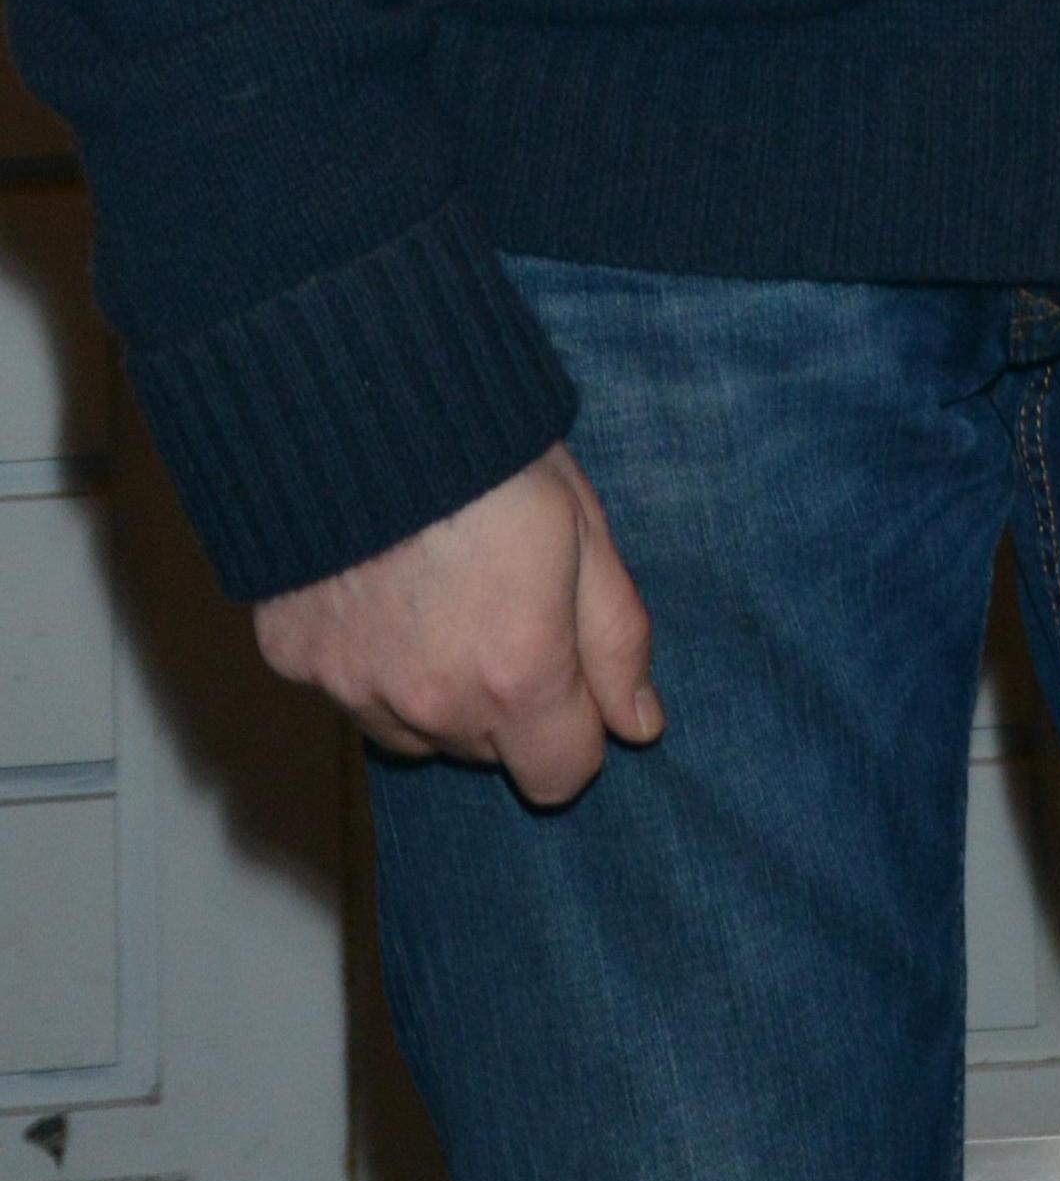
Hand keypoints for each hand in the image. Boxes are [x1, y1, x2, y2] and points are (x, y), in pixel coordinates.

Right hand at [254, 445, 661, 807]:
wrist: (360, 403)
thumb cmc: (490, 454)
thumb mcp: (584, 528)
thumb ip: (616, 639)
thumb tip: (640, 724)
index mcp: (517, 675)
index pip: (561, 777)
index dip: (575, 730)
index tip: (569, 674)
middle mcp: (433, 704)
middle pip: (488, 753)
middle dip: (508, 703)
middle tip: (504, 607)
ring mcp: (355, 690)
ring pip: (417, 733)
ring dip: (438, 691)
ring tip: (443, 596)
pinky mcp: (297, 663)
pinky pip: (350, 692)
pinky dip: (372, 661)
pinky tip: (381, 588)